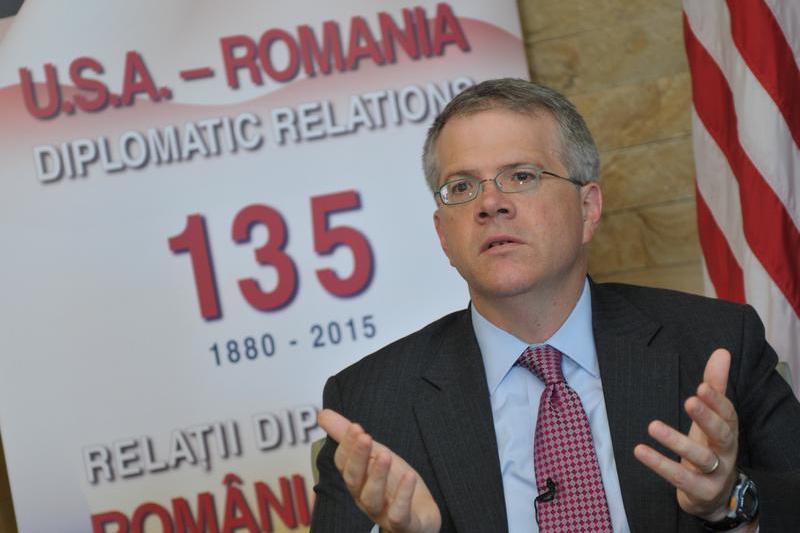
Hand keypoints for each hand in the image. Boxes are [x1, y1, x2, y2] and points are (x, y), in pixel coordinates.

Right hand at [318, 409, 441, 532]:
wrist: (421, 515)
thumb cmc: (393, 484)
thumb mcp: (375, 454)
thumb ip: (348, 436)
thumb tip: (322, 414)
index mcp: (357, 480)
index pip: (344, 463)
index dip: (348, 446)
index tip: (356, 426)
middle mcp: (364, 497)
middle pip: (354, 480)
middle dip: (358, 458)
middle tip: (365, 437)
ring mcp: (382, 513)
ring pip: (371, 498)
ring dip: (377, 476)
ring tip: (385, 455)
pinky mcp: (404, 525)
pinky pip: (399, 515)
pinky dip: (403, 496)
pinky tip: (409, 476)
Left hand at [634, 348, 739, 520]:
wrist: (715, 495)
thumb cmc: (710, 447)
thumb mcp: (712, 417)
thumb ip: (715, 386)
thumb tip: (722, 352)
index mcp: (728, 430)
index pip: (728, 414)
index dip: (717, 401)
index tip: (702, 386)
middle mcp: (726, 452)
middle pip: (722, 434)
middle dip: (706, 417)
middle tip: (690, 399)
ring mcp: (715, 474)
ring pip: (701, 457)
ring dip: (677, 442)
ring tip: (652, 426)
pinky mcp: (700, 491)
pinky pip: (680, 478)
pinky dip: (660, 464)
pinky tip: (640, 450)